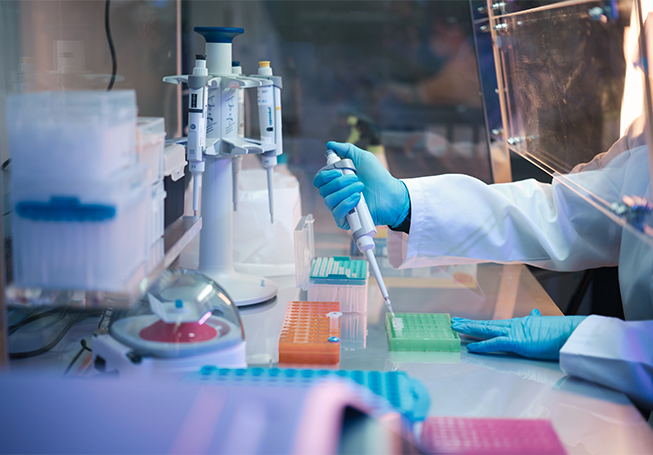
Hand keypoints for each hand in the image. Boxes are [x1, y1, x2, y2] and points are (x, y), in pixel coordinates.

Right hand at [313, 142, 409, 229]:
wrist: (391, 194)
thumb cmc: (378, 177)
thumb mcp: (363, 158)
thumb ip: (346, 149)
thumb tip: (330, 144)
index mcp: (336, 181)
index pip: (319, 180)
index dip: (326, 175)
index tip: (338, 170)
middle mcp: (335, 194)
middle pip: (323, 190)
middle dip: (339, 182)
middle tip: (356, 178)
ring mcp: (340, 207)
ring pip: (329, 201)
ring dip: (346, 191)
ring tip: (361, 188)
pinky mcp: (345, 220)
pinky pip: (336, 213)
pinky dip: (346, 204)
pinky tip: (357, 199)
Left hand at [451, 309, 586, 359]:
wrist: (571, 333)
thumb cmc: (561, 333)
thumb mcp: (545, 325)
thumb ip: (537, 321)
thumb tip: (534, 314)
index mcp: (520, 324)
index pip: (495, 323)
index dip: (481, 323)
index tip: (468, 322)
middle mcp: (514, 326)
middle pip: (486, 324)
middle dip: (469, 323)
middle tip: (454, 321)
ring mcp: (515, 333)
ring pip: (486, 330)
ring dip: (470, 329)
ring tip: (456, 327)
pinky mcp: (517, 342)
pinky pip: (496, 343)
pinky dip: (482, 345)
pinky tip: (471, 346)